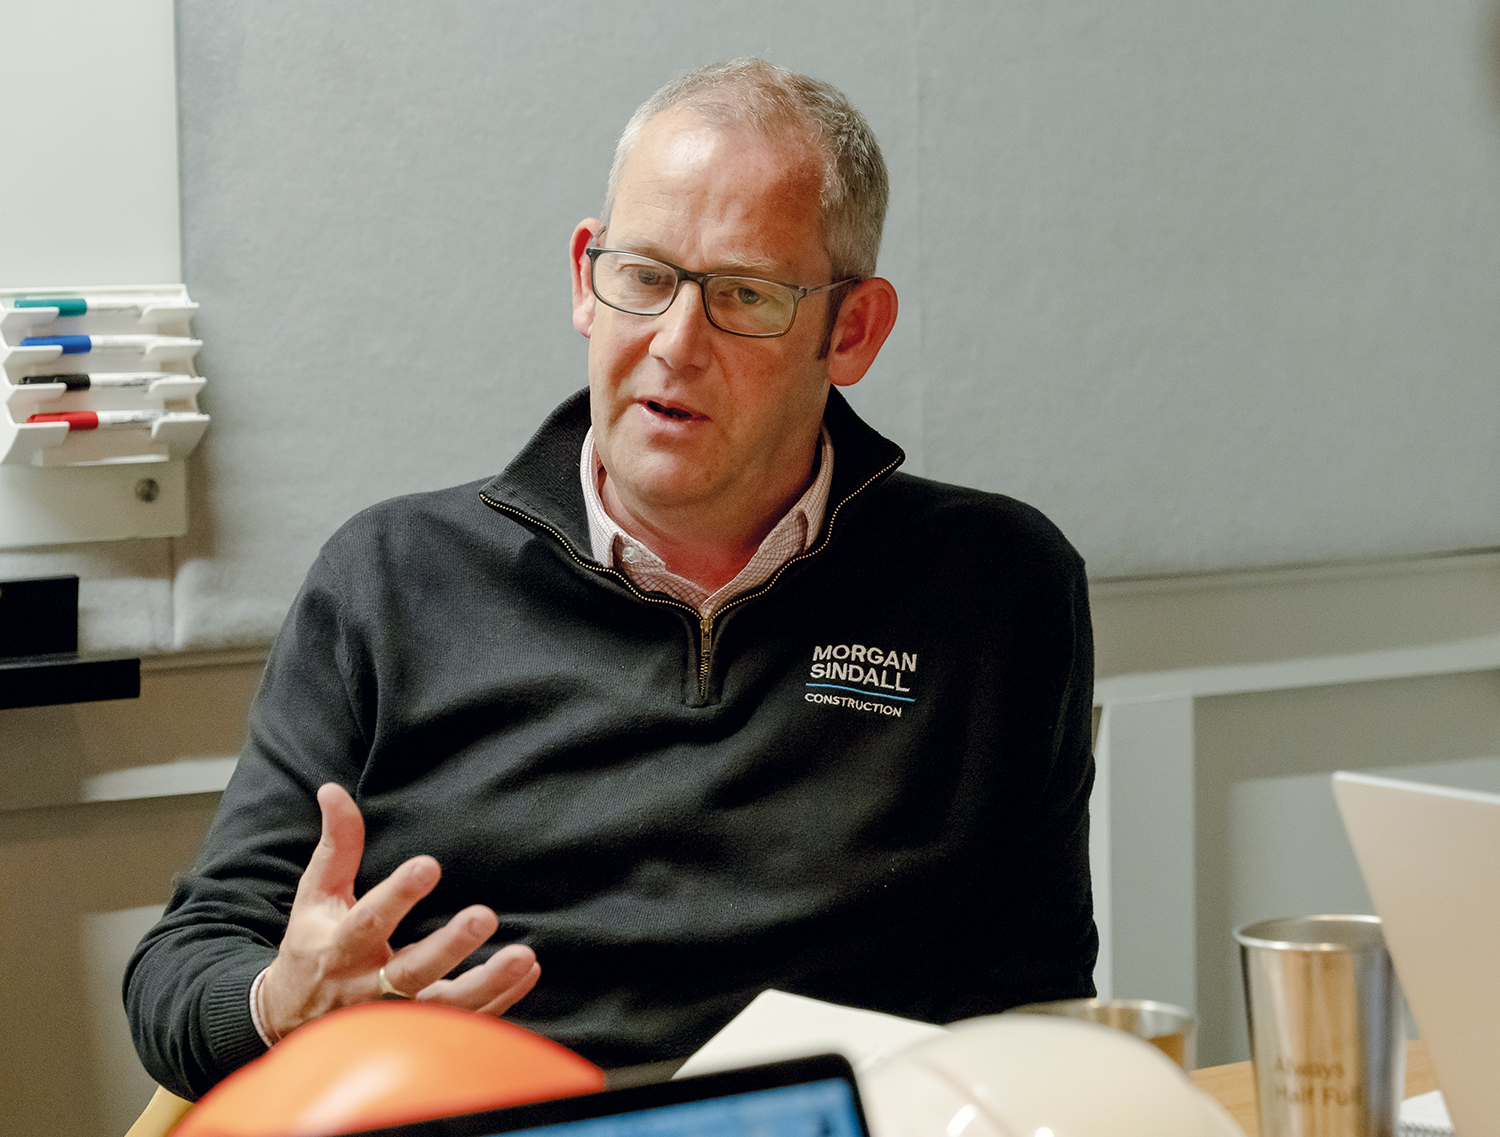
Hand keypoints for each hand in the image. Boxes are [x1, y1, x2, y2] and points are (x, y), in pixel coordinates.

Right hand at [258, 783, 540, 1040]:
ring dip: (487, 985)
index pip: (368, 920)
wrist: (292, 1021)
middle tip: (485, 915)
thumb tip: (333, 789)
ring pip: (445, 1008)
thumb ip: (336, 845)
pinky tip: (528, 971)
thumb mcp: (316, 896)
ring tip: (524, 957)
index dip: (397, 895)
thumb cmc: (312, 946)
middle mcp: (366, 988)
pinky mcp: (420, 1034)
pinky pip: (465, 1023)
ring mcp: (394, 1019)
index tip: (429, 864)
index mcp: (339, 948)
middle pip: (411, 972)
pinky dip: (500, 1002)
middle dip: (448, 946)